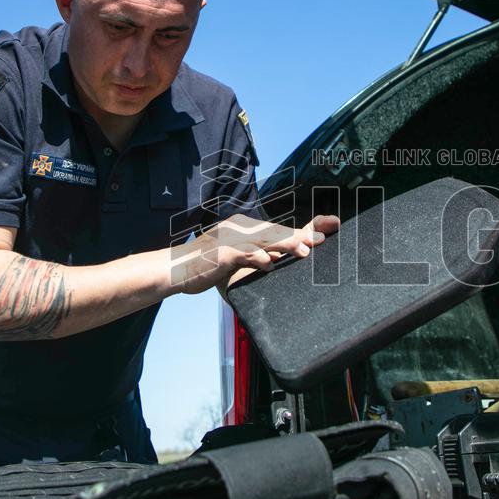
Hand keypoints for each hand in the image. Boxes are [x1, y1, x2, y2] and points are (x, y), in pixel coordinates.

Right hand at [172, 213, 340, 294]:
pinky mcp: (220, 254)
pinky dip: (257, 258)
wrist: (173, 270)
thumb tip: (275, 259)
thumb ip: (255, 257)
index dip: (301, 230)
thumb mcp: (234, 261)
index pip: (276, 229)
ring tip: (306, 251)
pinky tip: (270, 264)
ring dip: (286, 245)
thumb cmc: (203, 267)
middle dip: (299, 237)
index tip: (325, 229)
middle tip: (322, 240)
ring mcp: (229, 240)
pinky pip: (243, 254)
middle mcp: (238, 229)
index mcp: (242, 228)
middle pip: (274, 232)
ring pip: (264, 240)